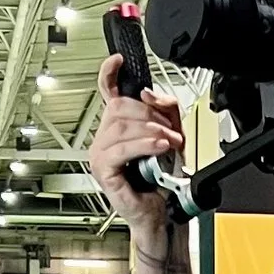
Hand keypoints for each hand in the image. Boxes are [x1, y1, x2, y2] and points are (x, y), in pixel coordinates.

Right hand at [90, 56, 183, 229]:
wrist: (164, 213)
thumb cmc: (162, 180)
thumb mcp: (172, 135)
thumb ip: (166, 109)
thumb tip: (149, 94)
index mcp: (118, 126)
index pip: (108, 92)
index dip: (110, 73)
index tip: (118, 60)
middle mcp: (105, 137)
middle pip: (120, 106)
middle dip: (151, 115)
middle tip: (171, 132)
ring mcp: (101, 153)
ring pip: (121, 125)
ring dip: (151, 131)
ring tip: (168, 144)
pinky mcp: (104, 170)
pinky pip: (120, 148)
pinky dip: (143, 145)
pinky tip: (158, 148)